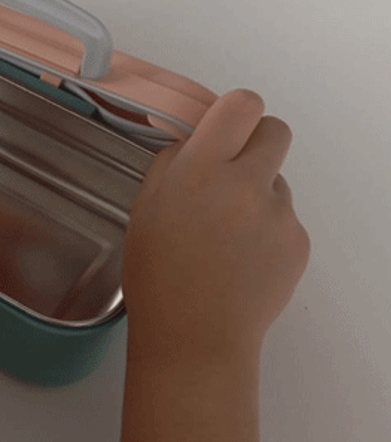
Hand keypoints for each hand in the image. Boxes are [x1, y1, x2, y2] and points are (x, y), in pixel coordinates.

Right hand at [122, 89, 309, 366]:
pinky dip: (265, 234)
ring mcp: (279, 214)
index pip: (241, 105)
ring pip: (277, 182)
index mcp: (200, 171)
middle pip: (275, 131)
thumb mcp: (144, 211)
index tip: (223, 129)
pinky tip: (240, 262)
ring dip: (256, 196)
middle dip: (256, 142)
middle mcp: (245, 185)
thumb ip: (170, 168)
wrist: (195, 335)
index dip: (235, 113)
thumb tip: (192, 146)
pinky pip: (285, 220)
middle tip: (232, 173)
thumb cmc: (158, 277)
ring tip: (225, 239)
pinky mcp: (298, 242)